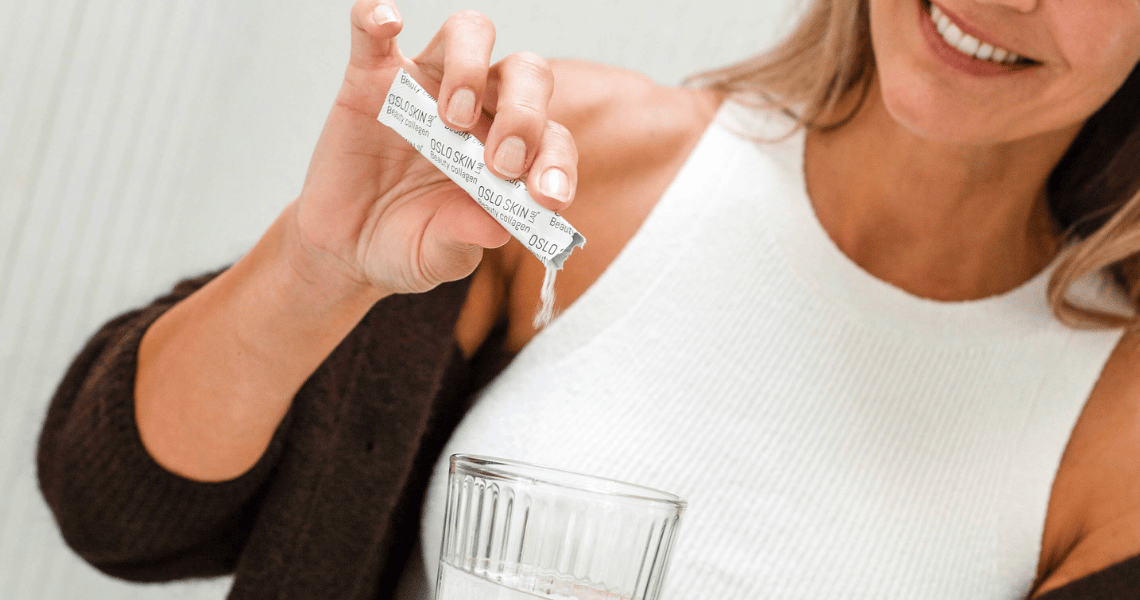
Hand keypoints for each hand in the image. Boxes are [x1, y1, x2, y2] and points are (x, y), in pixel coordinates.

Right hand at [291, 0, 577, 297]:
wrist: (345, 248)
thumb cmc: (406, 245)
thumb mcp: (437, 257)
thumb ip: (464, 240)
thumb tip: (495, 226)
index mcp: (512, 152)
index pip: (553, 139)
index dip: (557, 163)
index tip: (546, 198)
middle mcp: (480, 108)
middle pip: (523, 74)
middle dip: (524, 113)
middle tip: (501, 162)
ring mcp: (427, 86)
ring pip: (468, 35)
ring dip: (470, 68)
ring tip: (453, 119)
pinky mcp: (372, 78)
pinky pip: (374, 33)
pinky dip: (378, 17)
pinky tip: (388, 22)